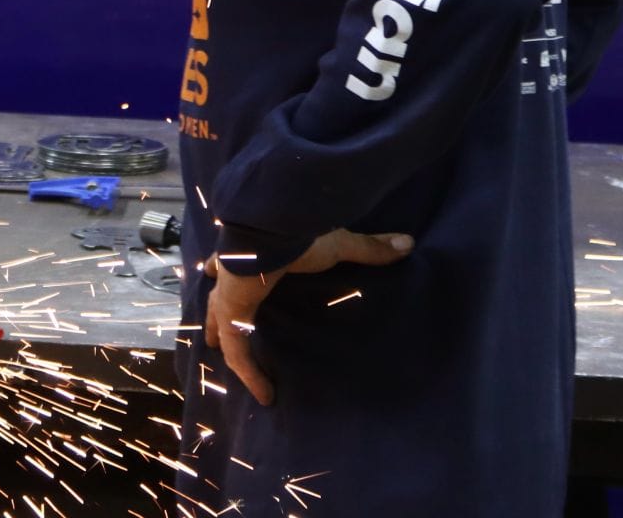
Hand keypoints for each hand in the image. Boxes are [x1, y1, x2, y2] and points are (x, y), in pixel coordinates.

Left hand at [202, 228, 413, 405]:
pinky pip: (238, 352)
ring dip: (222, 339)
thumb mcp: (337, 243)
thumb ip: (369, 247)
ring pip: (221, 324)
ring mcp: (227, 293)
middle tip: (215, 330)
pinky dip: (249, 373)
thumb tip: (407, 242)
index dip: (230, 273)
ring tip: (225, 358)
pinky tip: (264, 394)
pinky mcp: (231, 314)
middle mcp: (232, 271)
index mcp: (252, 253)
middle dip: (216, 312)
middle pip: (218, 296)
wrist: (270, 227)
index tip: (224, 275)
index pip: (236, 266)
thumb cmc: (299, 231)